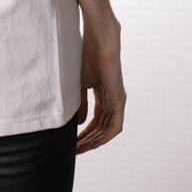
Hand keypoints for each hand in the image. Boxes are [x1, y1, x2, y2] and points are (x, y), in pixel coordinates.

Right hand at [76, 21, 125, 153]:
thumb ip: (80, 104)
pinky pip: (114, 126)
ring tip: (79, 148)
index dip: (85, 133)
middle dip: (88, 140)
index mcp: (104, 94)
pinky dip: (104, 137)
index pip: (96, 120)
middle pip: (101, 128)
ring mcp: (117, 101)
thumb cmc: (88, 55)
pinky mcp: (119, 100)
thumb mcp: (80, 84)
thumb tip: (80, 123)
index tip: (73, 142)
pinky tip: (92, 143)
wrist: (99, 41)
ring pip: (108, 130)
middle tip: (74, 150)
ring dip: (94, 141)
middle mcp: (113, 100)